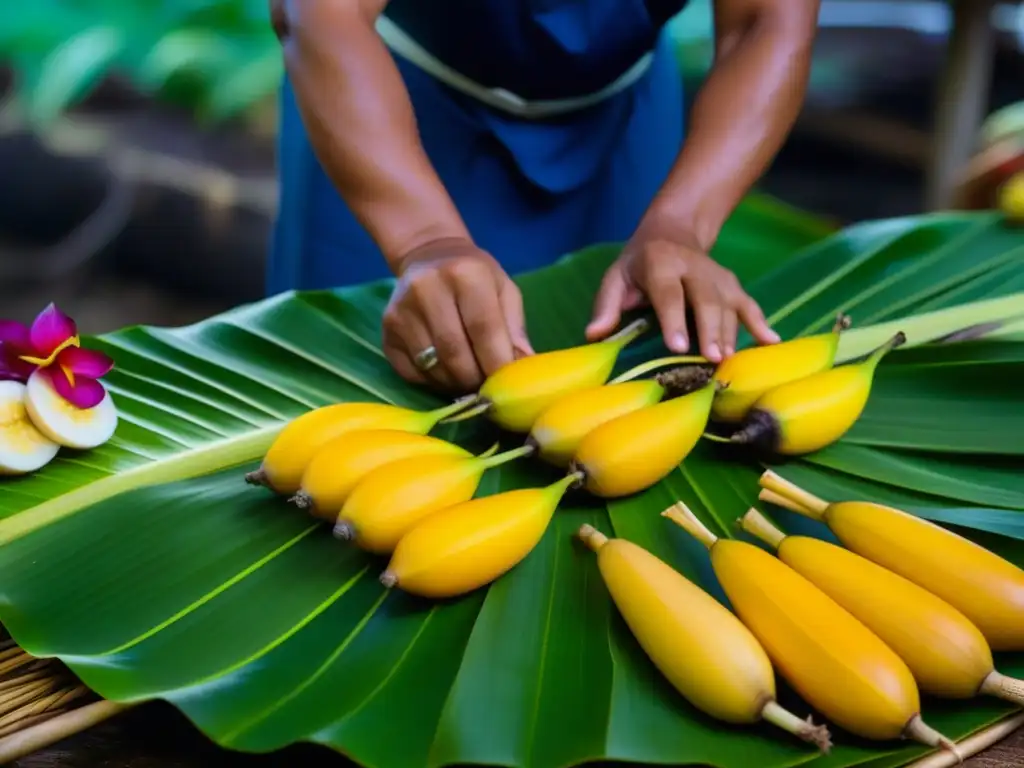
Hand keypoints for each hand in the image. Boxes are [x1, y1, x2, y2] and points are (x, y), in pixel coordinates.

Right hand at [382, 237, 533, 391]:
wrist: (427, 255)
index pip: (483, 328)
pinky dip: (433, 382)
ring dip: (455, 383)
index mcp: (465, 273)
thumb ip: (514, 328)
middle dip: (476, 378)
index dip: (497, 363)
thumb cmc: (475, 275)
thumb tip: (523, 366)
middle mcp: (427, 288)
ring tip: (469, 378)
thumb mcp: (503, 289)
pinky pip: (412, 372)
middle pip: (455, 354)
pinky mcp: (387, 330)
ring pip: (433, 367)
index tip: (506, 384)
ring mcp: (402, 311)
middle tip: (487, 384)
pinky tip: (445, 371)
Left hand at [585, 218, 778, 361]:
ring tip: (729, 363)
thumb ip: (606, 305)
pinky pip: (748, 304)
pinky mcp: (732, 285)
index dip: (673, 319)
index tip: (677, 345)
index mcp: (661, 263)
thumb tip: (594, 335)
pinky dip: (760, 323)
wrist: (673, 231)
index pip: (668, 293)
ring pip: (728, 304)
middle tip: (712, 359)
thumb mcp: (616, 277)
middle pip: (705, 300)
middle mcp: (694, 268)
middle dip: (709, 329)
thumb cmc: (639, 264)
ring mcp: (717, 276)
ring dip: (730, 333)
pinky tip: (771, 343)